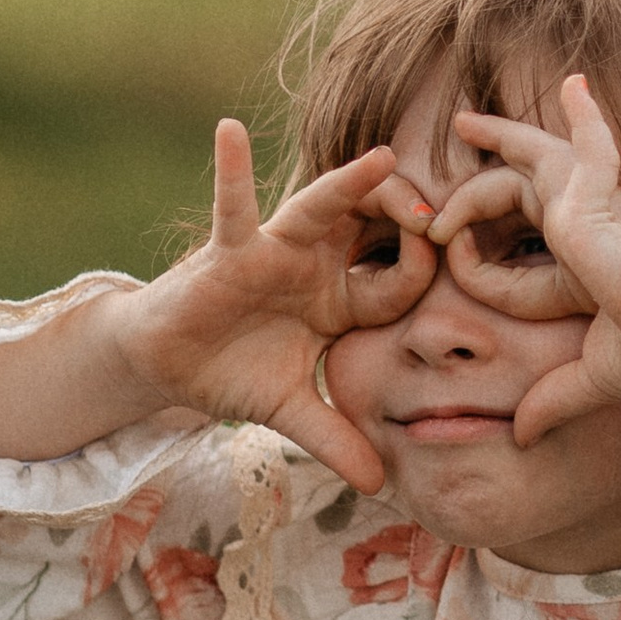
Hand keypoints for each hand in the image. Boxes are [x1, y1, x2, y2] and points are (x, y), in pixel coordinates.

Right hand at [115, 124, 436, 493]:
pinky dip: (231, 170)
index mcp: (341, 295)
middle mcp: (317, 263)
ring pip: (318, 210)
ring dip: (348, 184)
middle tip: (444, 213)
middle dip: (407, 214)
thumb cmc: (233, 372)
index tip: (452, 268)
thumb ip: (336, 440)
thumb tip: (379, 488)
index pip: (400, 279)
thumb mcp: (292, 411)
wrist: (168, 366)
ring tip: (381, 158)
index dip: (423, 276)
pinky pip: (232, 207)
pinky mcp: (229, 252)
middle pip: (374, 227)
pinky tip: (229, 132)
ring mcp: (275, 251)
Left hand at [430, 79, 620, 443]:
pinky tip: (575, 87)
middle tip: (459, 131)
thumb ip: (558, 397)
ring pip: (537, 165)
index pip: (521, 250)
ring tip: (466, 123)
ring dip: (503, 141)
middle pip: (528, 186)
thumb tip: (519, 435)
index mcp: (592, 262)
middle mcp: (599, 227)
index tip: (447, 256)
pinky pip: (592, 147)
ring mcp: (605, 209)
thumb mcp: (599, 376)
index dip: (480, 265)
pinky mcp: (605, 202)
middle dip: (490, 162)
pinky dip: (586, 118)